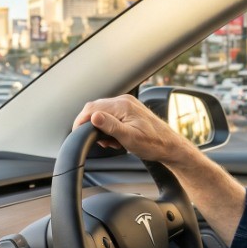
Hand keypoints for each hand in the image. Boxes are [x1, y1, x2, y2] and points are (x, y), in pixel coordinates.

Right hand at [73, 96, 194, 164]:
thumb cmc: (153, 144)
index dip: (81, 121)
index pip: (92, 108)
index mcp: (123, 105)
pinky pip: (111, 115)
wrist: (170, 146)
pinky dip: (108, 127)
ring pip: (103, 112)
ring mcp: (127, 105)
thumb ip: (110, 126)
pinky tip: (115, 139)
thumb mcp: (129, 138)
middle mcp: (124, 101)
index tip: (76, 132)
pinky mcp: (130, 110)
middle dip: (91, 125)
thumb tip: (94, 117)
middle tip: (96, 141)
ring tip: (110, 142)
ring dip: (100, 127)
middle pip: (96, 108)